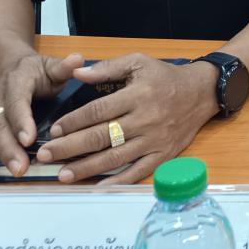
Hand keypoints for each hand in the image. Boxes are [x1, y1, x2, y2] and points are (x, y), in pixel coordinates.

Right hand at [0, 52, 83, 184]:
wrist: (7, 67)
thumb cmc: (34, 71)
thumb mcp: (50, 66)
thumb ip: (63, 67)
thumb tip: (78, 60)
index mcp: (16, 84)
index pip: (17, 103)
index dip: (21, 121)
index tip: (29, 139)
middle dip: (8, 149)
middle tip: (20, 168)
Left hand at [35, 54, 220, 184]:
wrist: (202, 92)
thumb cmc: (166, 76)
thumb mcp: (139, 62)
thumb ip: (108, 67)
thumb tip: (77, 73)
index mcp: (138, 94)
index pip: (98, 111)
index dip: (74, 121)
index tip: (55, 130)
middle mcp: (145, 119)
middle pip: (102, 136)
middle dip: (70, 147)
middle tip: (46, 155)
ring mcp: (155, 139)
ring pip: (116, 157)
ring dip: (87, 167)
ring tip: (63, 174)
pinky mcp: (163, 155)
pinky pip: (139, 171)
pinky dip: (118, 181)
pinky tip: (98, 187)